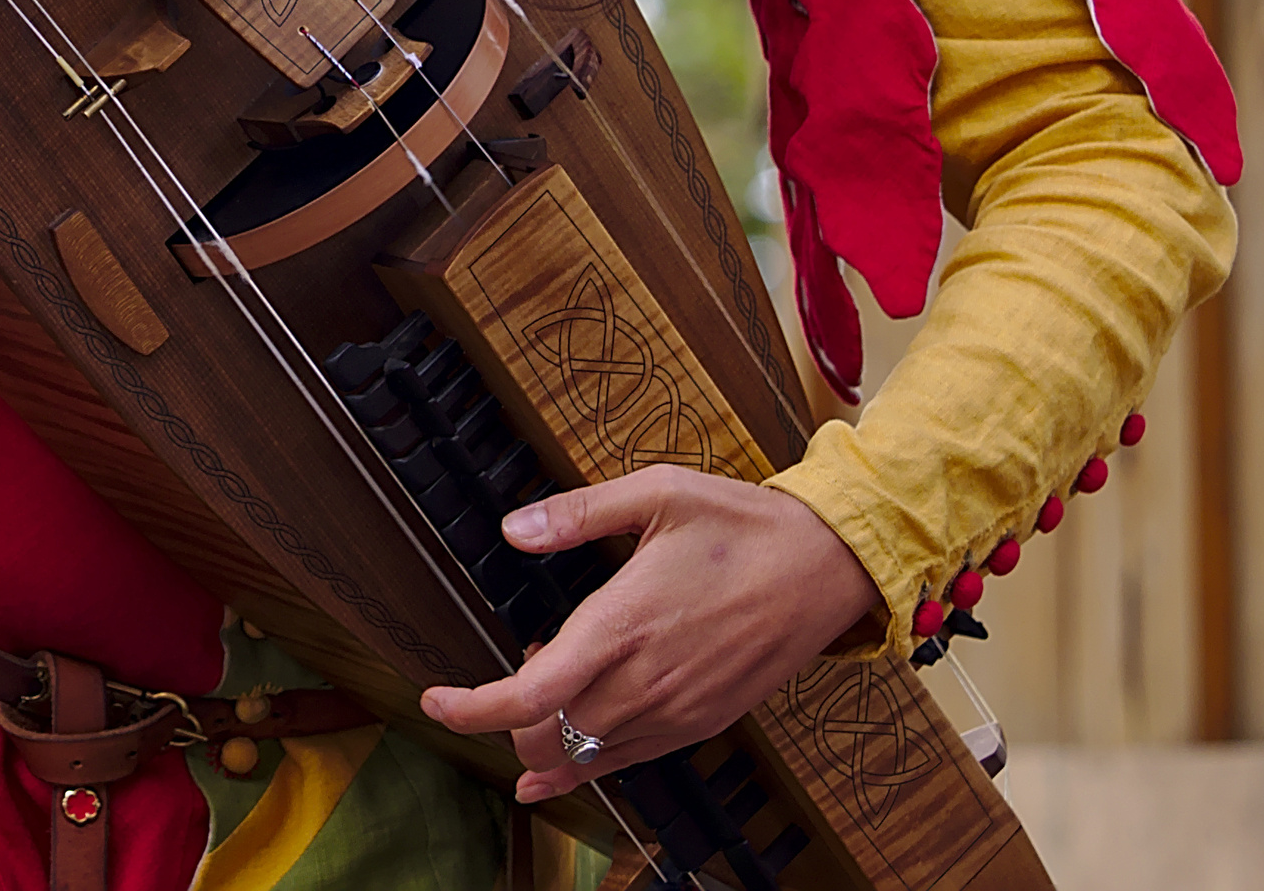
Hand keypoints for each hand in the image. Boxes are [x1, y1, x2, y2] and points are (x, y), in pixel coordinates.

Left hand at [416, 467, 879, 802]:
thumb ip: (579, 513)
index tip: (435, 700)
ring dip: (544, 736)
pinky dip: (580, 768)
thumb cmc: (747, 526)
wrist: (827, 568)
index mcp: (624, 622)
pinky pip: (624, 765)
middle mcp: (645, 680)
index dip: (470, 708)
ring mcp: (675, 711)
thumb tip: (517, 529)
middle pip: (544, 733)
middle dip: (505, 716)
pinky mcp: (700, 724)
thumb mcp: (659, 493)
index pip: (529, 695)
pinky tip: (553, 771)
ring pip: (581, 754)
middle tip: (505, 675)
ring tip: (538, 698)